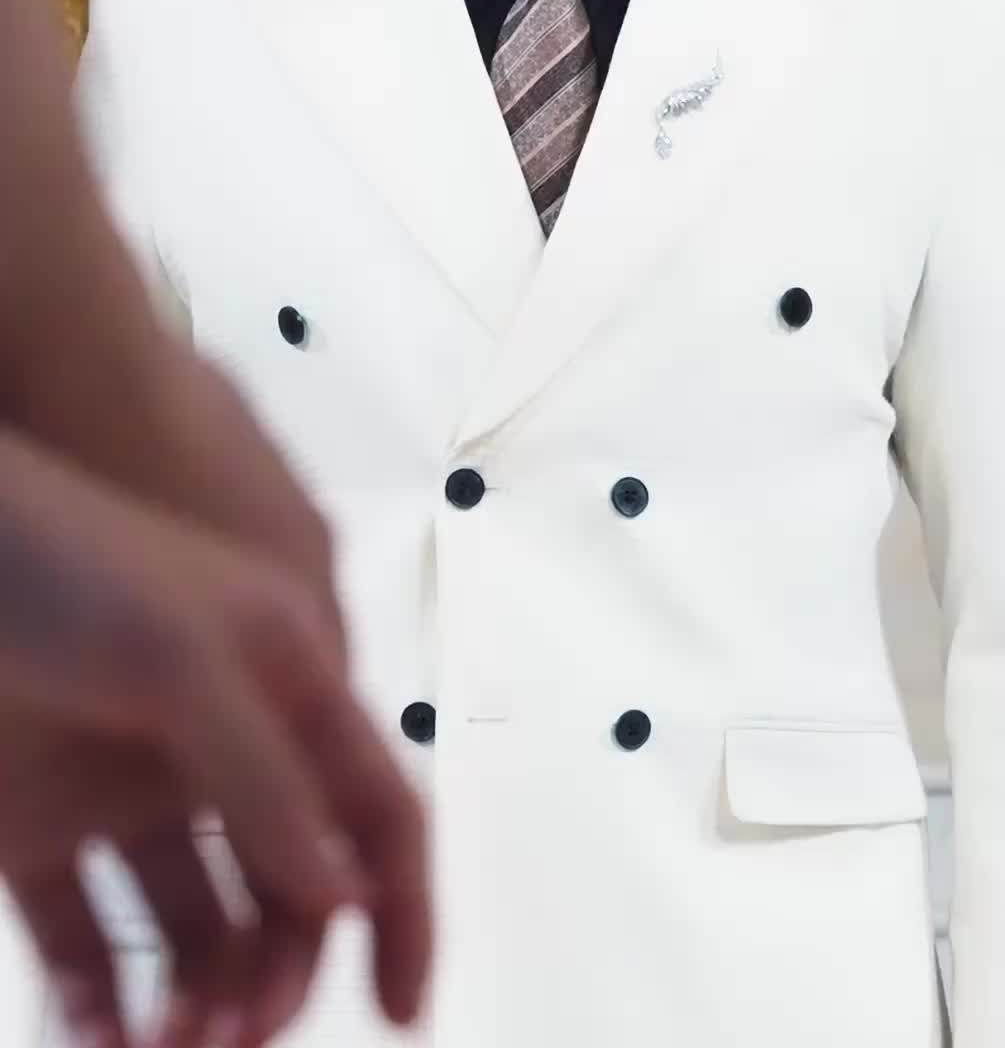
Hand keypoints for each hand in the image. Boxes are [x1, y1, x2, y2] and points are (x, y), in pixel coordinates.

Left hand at [0, 429, 430, 1046]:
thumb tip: (348, 896)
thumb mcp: (179, 654)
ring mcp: (126, 794)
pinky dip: (98, 1005)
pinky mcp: (38, 829)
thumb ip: (263, 772)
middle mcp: (220, 748)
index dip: (405, 906)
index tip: (401, 1014)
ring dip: (197, 1004)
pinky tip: (98, 1037)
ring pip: (192, 935)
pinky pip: (85, 941)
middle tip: (240, 1040)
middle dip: (281, 977)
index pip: (376, 807)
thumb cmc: (68, 564)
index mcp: (284, 682)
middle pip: (289, 893)